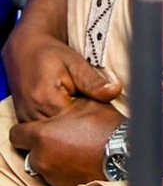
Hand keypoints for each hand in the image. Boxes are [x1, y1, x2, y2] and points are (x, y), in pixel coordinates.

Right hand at [2, 24, 121, 121]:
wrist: (25, 51)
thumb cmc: (52, 55)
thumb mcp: (76, 63)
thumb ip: (94, 82)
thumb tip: (115, 91)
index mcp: (45, 99)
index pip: (74, 123)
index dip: (90, 118)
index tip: (101, 109)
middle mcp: (31, 113)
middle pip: (62, 132)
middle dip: (80, 124)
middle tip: (91, 108)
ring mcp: (25, 119)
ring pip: (51, 135)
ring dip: (68, 126)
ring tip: (80, 108)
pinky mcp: (23, 121)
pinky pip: (42, 132)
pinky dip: (56, 126)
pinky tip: (68, 113)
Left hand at [10, 97, 123, 185]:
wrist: (125, 155)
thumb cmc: (106, 128)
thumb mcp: (88, 106)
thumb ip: (66, 107)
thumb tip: (60, 106)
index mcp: (42, 136)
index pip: (17, 134)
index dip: (28, 130)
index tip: (41, 129)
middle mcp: (40, 159)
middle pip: (32, 152)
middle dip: (45, 146)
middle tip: (66, 139)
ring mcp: (50, 177)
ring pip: (45, 167)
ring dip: (56, 160)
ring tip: (78, 153)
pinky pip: (57, 181)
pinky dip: (66, 174)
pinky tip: (82, 165)